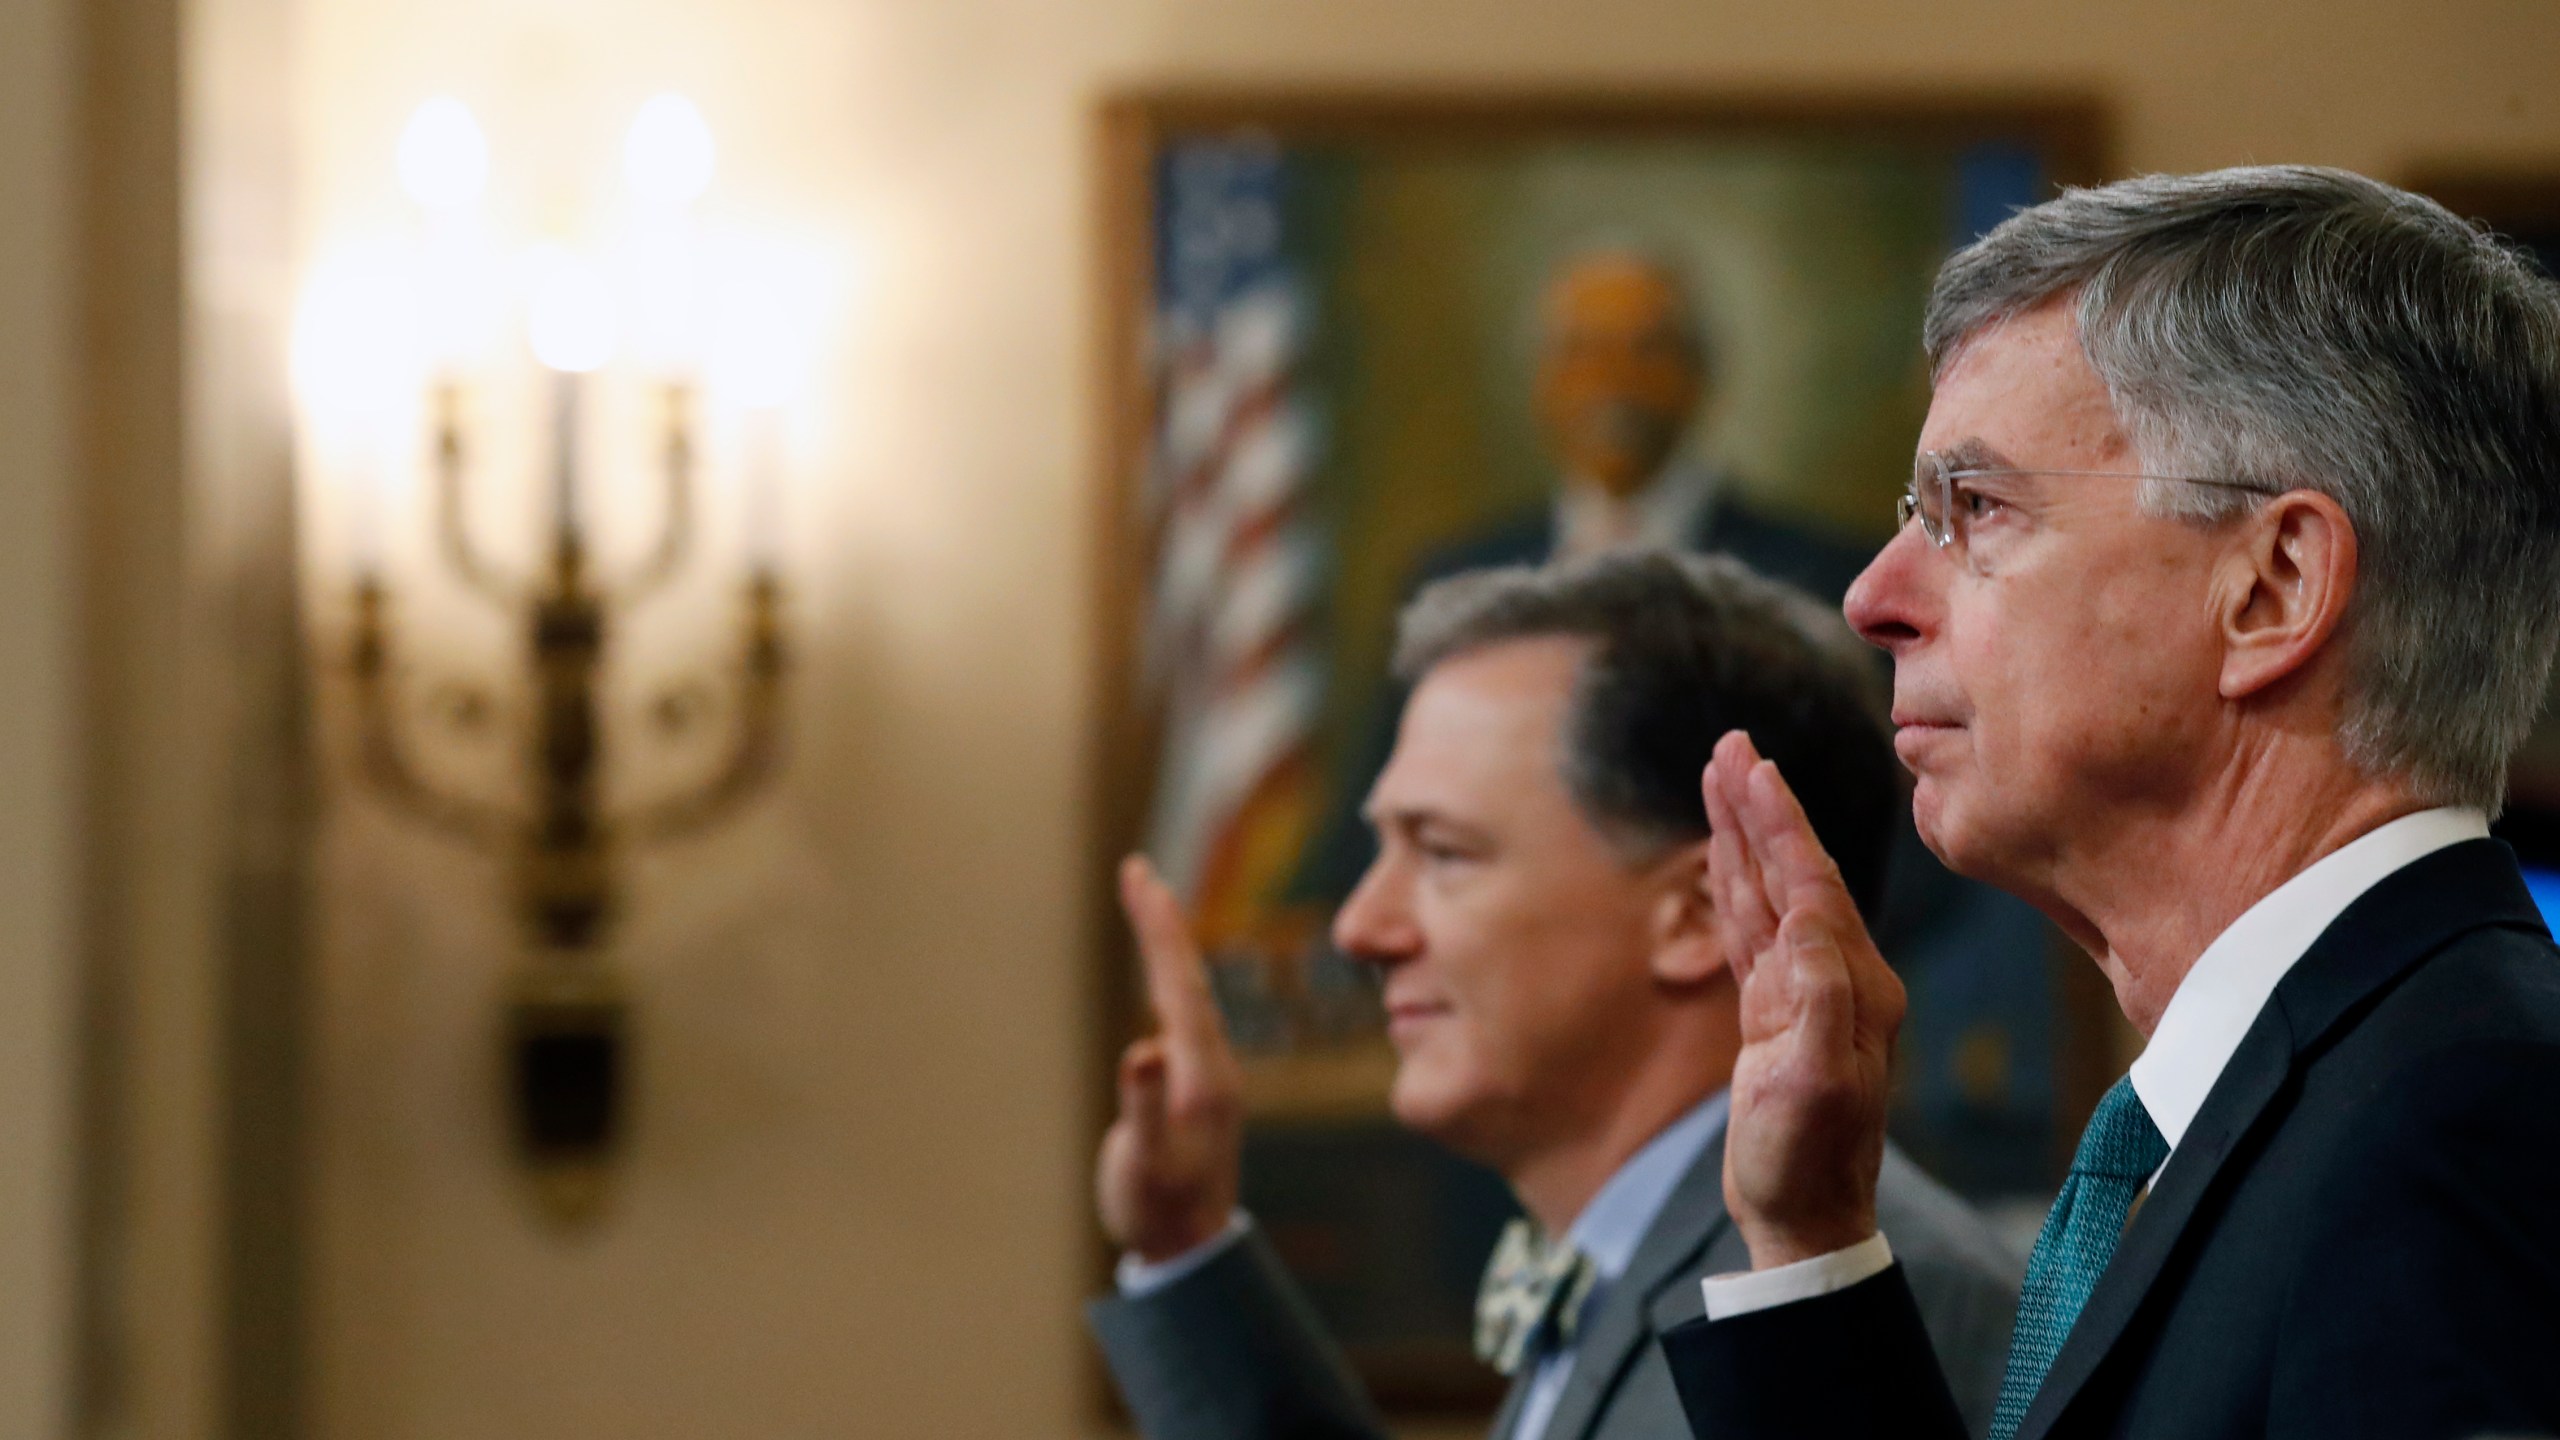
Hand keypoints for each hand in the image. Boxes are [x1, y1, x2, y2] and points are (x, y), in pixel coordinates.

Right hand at [1095, 855, 1245, 1263]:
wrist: (1191, 1247)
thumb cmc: (1160, 1209)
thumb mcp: (1147, 1164)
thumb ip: (1145, 1108)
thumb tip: (1141, 1048)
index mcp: (1200, 1074)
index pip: (1178, 982)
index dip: (1158, 928)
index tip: (1139, 875)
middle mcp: (1210, 1064)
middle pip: (1185, 976)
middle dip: (1160, 921)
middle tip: (1136, 870)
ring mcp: (1205, 1074)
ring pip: (1187, 991)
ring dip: (1166, 944)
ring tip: (1148, 902)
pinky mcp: (1195, 1086)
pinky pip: (1182, 1013)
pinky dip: (1167, 977)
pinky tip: (1162, 971)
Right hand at [1701, 731, 1905, 1268]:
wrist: (1805, 1218)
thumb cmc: (1808, 1159)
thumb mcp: (1817, 1082)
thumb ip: (1819, 996)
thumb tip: (1807, 917)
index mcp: (1856, 984)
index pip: (1814, 885)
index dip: (1781, 826)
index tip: (1755, 769)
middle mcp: (1838, 977)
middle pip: (1793, 872)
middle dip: (1761, 809)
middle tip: (1732, 747)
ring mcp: (1806, 992)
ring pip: (1768, 892)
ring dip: (1744, 834)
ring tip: (1721, 776)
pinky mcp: (1775, 1011)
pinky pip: (1752, 929)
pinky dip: (1734, 883)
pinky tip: (1722, 853)